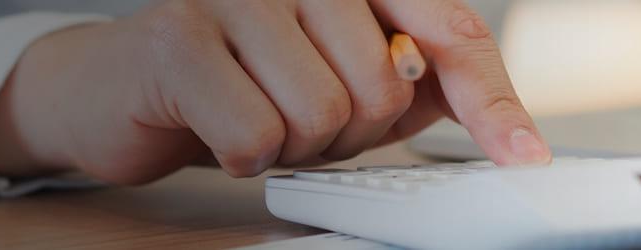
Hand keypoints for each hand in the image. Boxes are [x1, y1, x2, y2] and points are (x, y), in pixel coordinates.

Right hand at [0, 0, 551, 183]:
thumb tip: (495, 122)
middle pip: (386, 86)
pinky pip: (257, 132)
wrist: (117, 88)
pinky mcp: (179, 35)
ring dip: (294, 146)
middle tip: (301, 121)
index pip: (450, 31)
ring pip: (325, 112)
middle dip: (351, 133)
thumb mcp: (341, 86)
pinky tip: (217, 130)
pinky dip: (242, 154)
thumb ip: (412, 88)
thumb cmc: (238, 83)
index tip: (523, 155)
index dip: (491, 100)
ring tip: (256, 120)